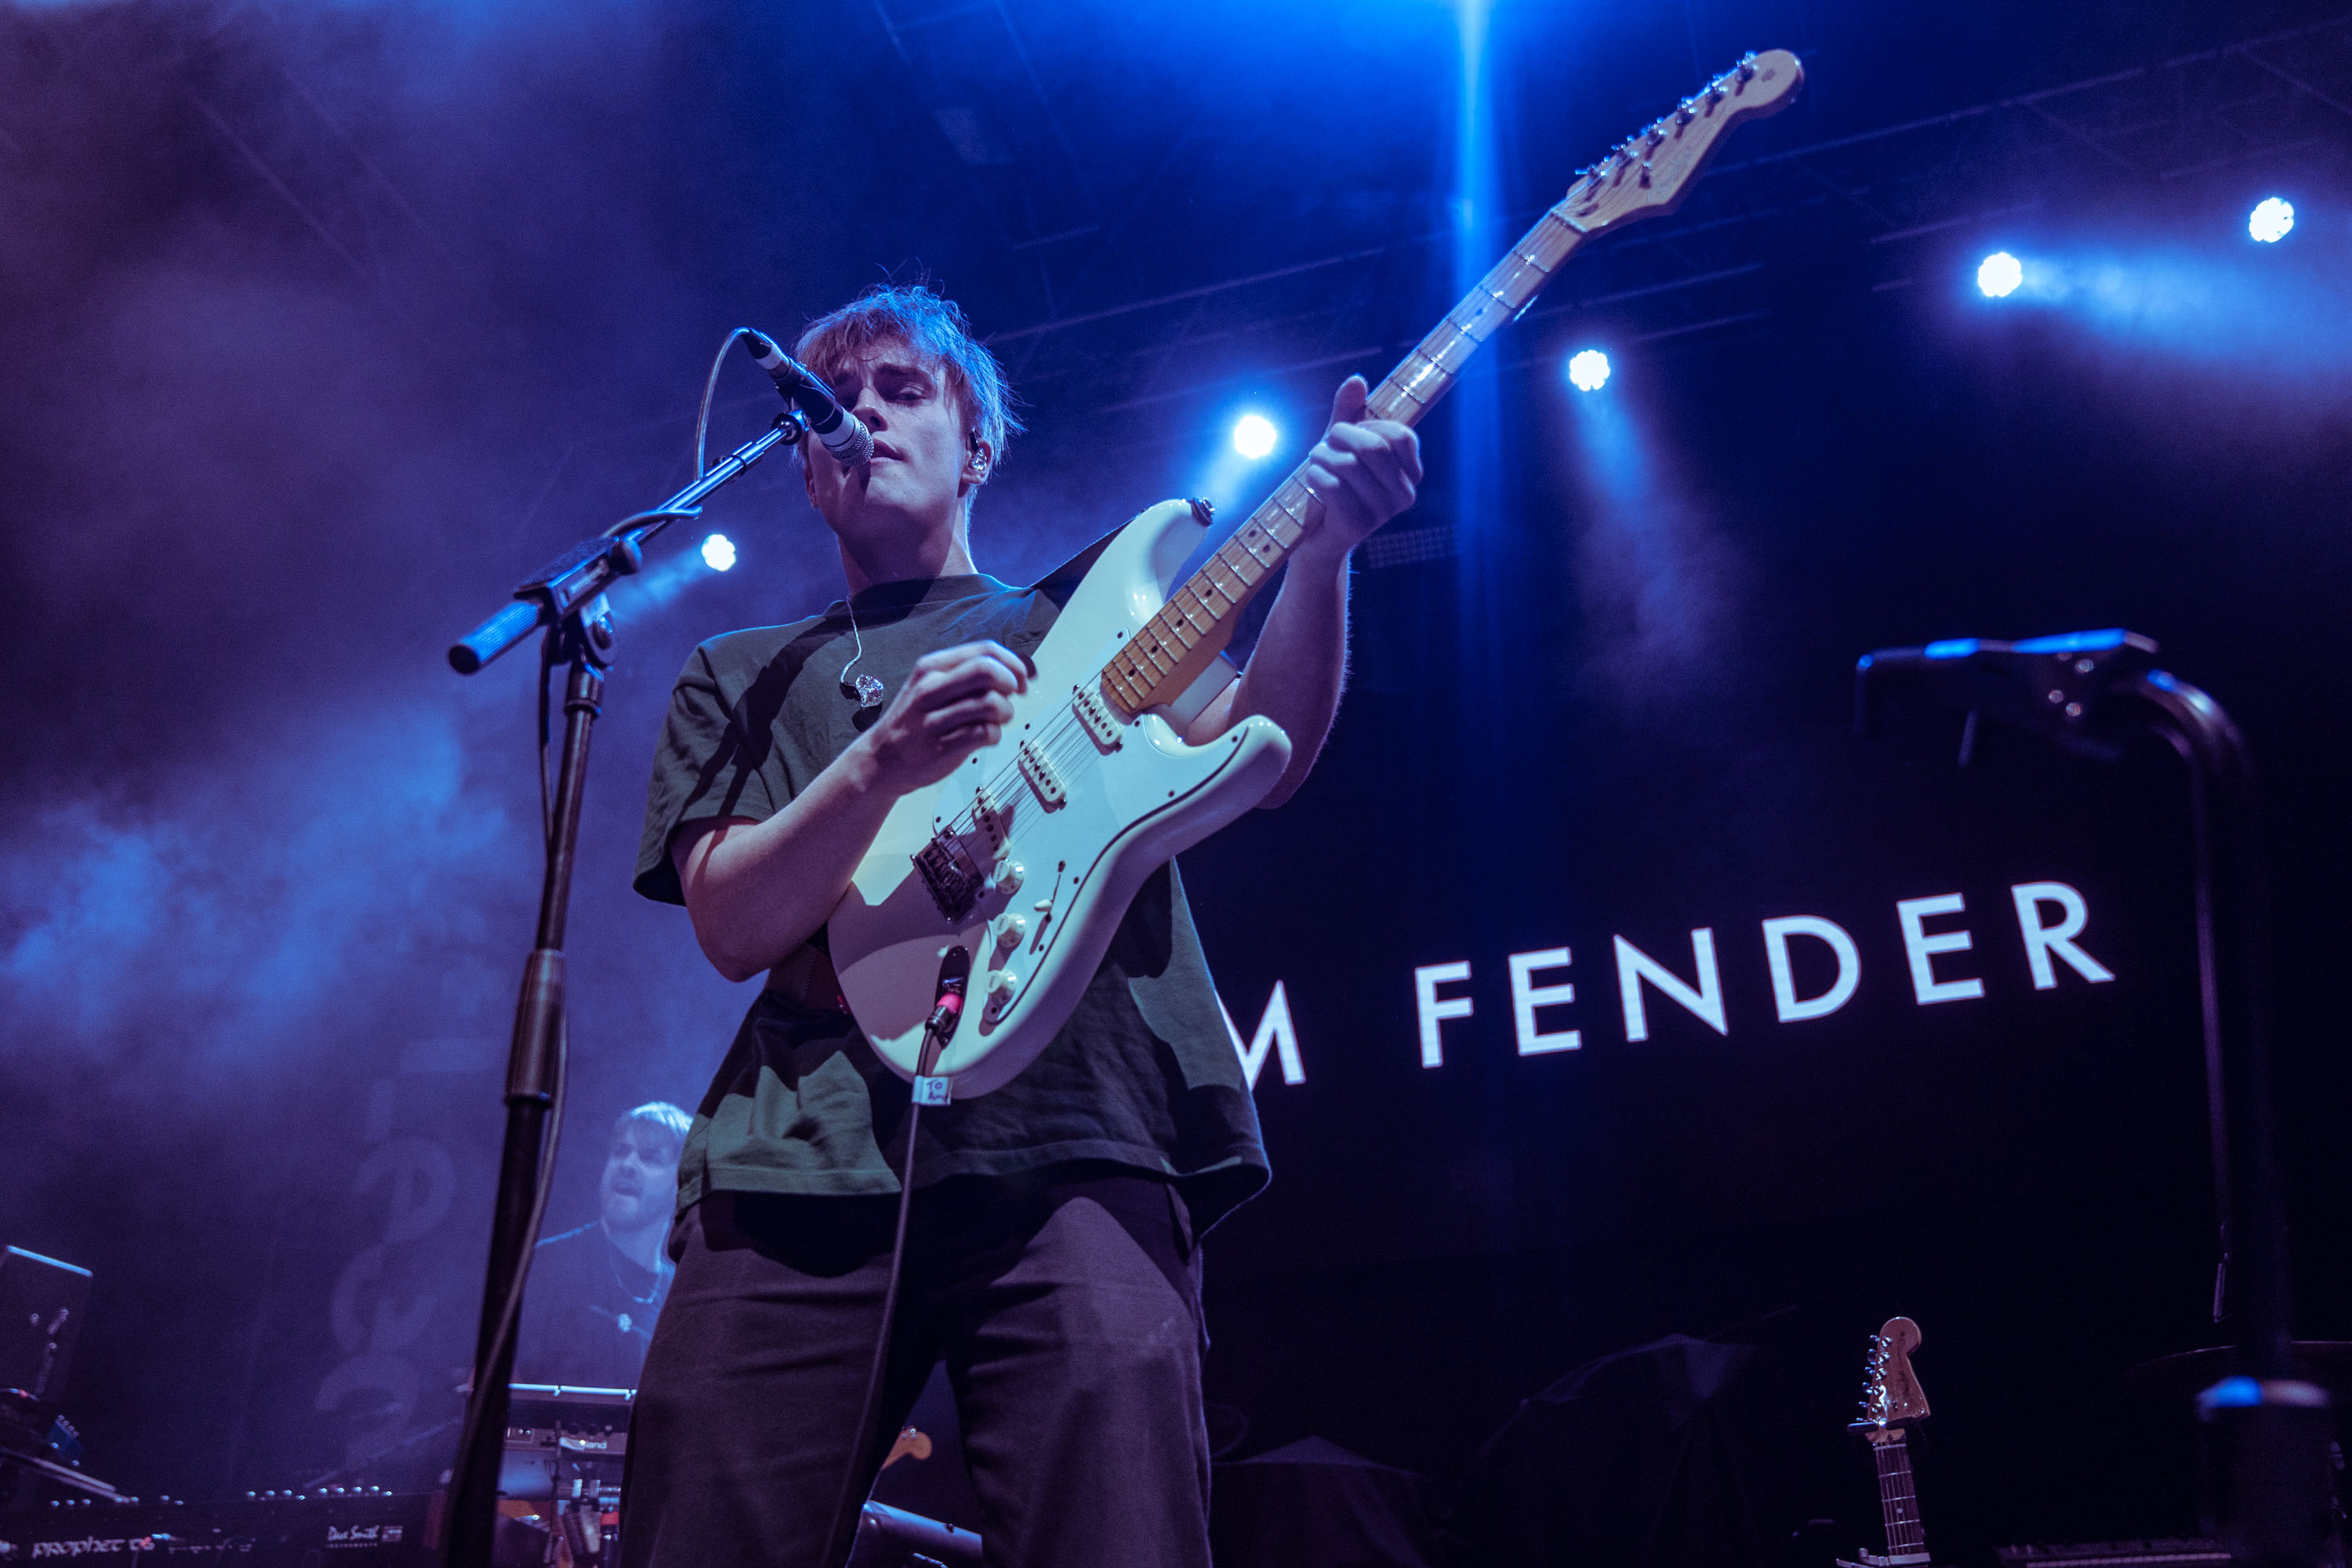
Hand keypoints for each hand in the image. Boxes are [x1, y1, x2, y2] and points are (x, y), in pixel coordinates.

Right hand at [853, 640, 1031, 794]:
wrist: (880, 760)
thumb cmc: (915, 722)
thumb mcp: (931, 686)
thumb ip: (967, 676)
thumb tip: (1016, 671)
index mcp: (931, 667)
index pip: (984, 650)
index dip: (1012, 663)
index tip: (1020, 678)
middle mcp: (930, 689)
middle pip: (988, 671)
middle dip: (1011, 683)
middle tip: (1011, 697)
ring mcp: (934, 719)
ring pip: (991, 704)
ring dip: (1006, 713)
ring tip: (997, 720)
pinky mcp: (941, 748)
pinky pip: (985, 734)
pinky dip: (995, 735)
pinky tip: (985, 737)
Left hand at [1301, 375, 1423, 551]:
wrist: (1316, 535)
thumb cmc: (1333, 484)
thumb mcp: (1342, 445)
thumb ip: (1350, 413)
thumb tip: (1356, 380)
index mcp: (1410, 474)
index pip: (1400, 435)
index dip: (1368, 425)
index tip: (1349, 432)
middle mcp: (1404, 495)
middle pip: (1374, 448)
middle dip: (1341, 436)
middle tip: (1324, 442)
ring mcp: (1383, 513)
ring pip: (1349, 465)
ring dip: (1321, 456)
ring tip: (1314, 461)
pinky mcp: (1357, 525)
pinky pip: (1332, 486)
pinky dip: (1314, 476)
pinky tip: (1311, 480)